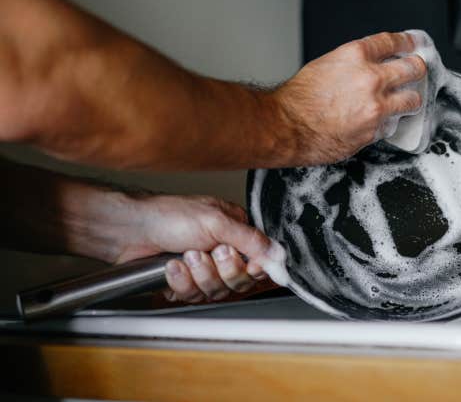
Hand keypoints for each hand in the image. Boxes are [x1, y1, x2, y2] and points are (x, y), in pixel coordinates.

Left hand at [114, 194, 278, 302]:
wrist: (130, 230)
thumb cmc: (169, 216)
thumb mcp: (217, 222)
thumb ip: (250, 240)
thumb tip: (278, 253)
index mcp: (236, 233)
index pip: (260, 261)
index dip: (254, 269)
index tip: (249, 266)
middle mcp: (223, 252)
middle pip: (240, 281)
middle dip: (221, 270)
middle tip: (210, 252)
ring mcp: (204, 269)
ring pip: (216, 291)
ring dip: (199, 274)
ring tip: (185, 255)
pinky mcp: (185, 283)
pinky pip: (193, 295)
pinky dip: (181, 282)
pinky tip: (172, 266)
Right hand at [273, 32, 426, 165]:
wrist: (285, 126)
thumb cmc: (298, 97)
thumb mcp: (327, 64)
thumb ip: (355, 63)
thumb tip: (374, 64)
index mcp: (356, 55)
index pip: (393, 42)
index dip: (408, 42)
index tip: (414, 44)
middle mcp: (371, 78)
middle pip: (413, 68)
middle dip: (418, 68)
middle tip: (418, 70)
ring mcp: (376, 106)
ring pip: (412, 99)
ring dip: (410, 99)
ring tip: (406, 100)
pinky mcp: (375, 130)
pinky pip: (392, 123)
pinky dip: (388, 121)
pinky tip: (379, 120)